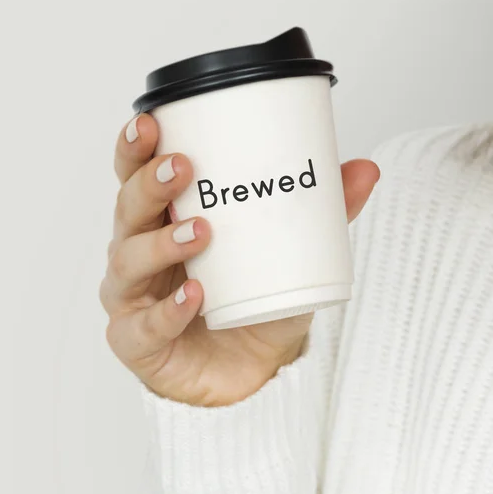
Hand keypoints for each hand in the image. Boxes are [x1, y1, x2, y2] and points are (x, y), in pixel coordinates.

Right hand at [100, 114, 379, 406]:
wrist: (248, 372)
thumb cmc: (252, 303)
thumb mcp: (286, 255)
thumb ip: (319, 215)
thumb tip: (365, 169)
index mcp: (163, 220)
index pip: (135, 176)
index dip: (134, 149)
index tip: (150, 121)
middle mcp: (139, 252)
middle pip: (127, 211)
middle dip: (148, 185)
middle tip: (183, 168)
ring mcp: (133, 298)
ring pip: (129, 262)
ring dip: (162, 243)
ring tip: (201, 231)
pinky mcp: (136, 341)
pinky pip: (144, 326)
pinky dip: (168, 311)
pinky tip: (195, 296)